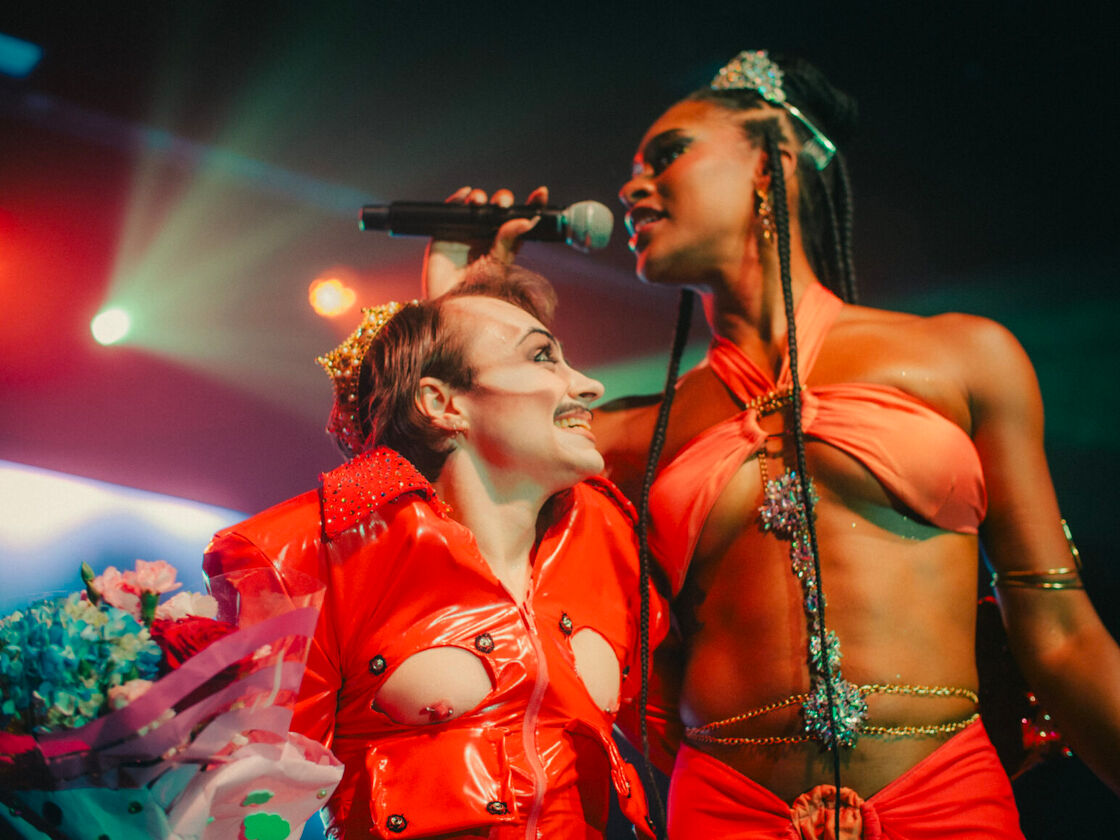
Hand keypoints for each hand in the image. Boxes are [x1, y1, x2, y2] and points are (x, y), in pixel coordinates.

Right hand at [421, 185, 548, 297]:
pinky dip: (458, 198)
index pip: (521, 218)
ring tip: (479, 202)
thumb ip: (509, 240)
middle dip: (502, 200)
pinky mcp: (445, 230)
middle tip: (503, 204)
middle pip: (498, 208)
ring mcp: (466, 231)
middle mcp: (487, 233)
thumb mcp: (497, 264)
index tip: (541, 193)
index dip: (531, 205)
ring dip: (480, 197)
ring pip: (476, 204)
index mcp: (505, 242)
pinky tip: (465, 194)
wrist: (452, 306)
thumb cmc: (477, 291)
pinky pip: (452, 208)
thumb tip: (527, 220)